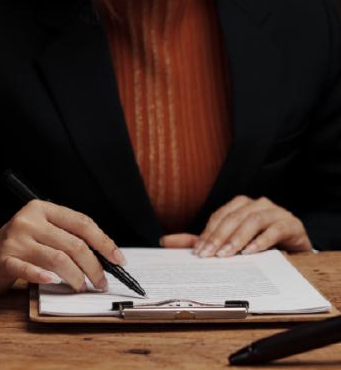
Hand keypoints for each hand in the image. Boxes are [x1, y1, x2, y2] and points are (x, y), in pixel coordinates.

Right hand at [0, 200, 125, 295]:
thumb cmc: (20, 244)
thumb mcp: (43, 231)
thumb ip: (67, 237)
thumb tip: (105, 256)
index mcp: (43, 209)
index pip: (81, 222)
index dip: (103, 242)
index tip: (118, 259)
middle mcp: (29, 220)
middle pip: (73, 243)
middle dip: (93, 266)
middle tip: (101, 282)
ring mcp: (15, 239)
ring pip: (57, 258)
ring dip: (76, 276)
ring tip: (83, 287)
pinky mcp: (3, 260)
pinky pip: (27, 269)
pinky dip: (43, 276)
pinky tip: (53, 282)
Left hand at [160, 196, 311, 256]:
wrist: (295, 250)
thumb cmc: (259, 244)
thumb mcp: (228, 243)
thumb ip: (199, 241)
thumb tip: (165, 241)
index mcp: (240, 205)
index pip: (220, 216)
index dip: (208, 232)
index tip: (198, 252)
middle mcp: (257, 204)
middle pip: (234, 217)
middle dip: (219, 236)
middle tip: (208, 255)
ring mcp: (275, 212)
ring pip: (253, 220)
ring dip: (237, 238)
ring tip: (227, 254)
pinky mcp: (290, 223)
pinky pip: (275, 229)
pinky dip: (262, 240)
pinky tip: (251, 252)